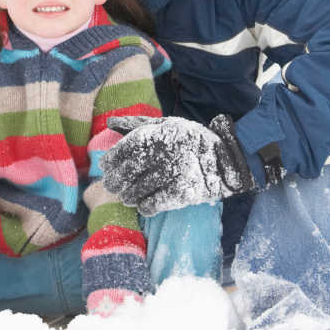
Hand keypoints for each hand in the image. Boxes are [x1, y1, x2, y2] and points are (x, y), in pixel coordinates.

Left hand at [101, 114, 253, 215]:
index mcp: (162, 132)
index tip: (105, 166)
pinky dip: (146, 206)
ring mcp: (176, 172)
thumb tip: (109, 124)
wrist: (225, 159)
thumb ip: (137, 125)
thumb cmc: (189, 140)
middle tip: (110, 186)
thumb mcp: (166, 125)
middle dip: (117, 179)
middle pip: (132, 168)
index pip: (130, 146)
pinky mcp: (184, 192)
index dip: (114, 157)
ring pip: (142, 187)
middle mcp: (167, 151)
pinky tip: (141, 206)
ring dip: (129, 195)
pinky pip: (158, 202)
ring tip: (124, 197)